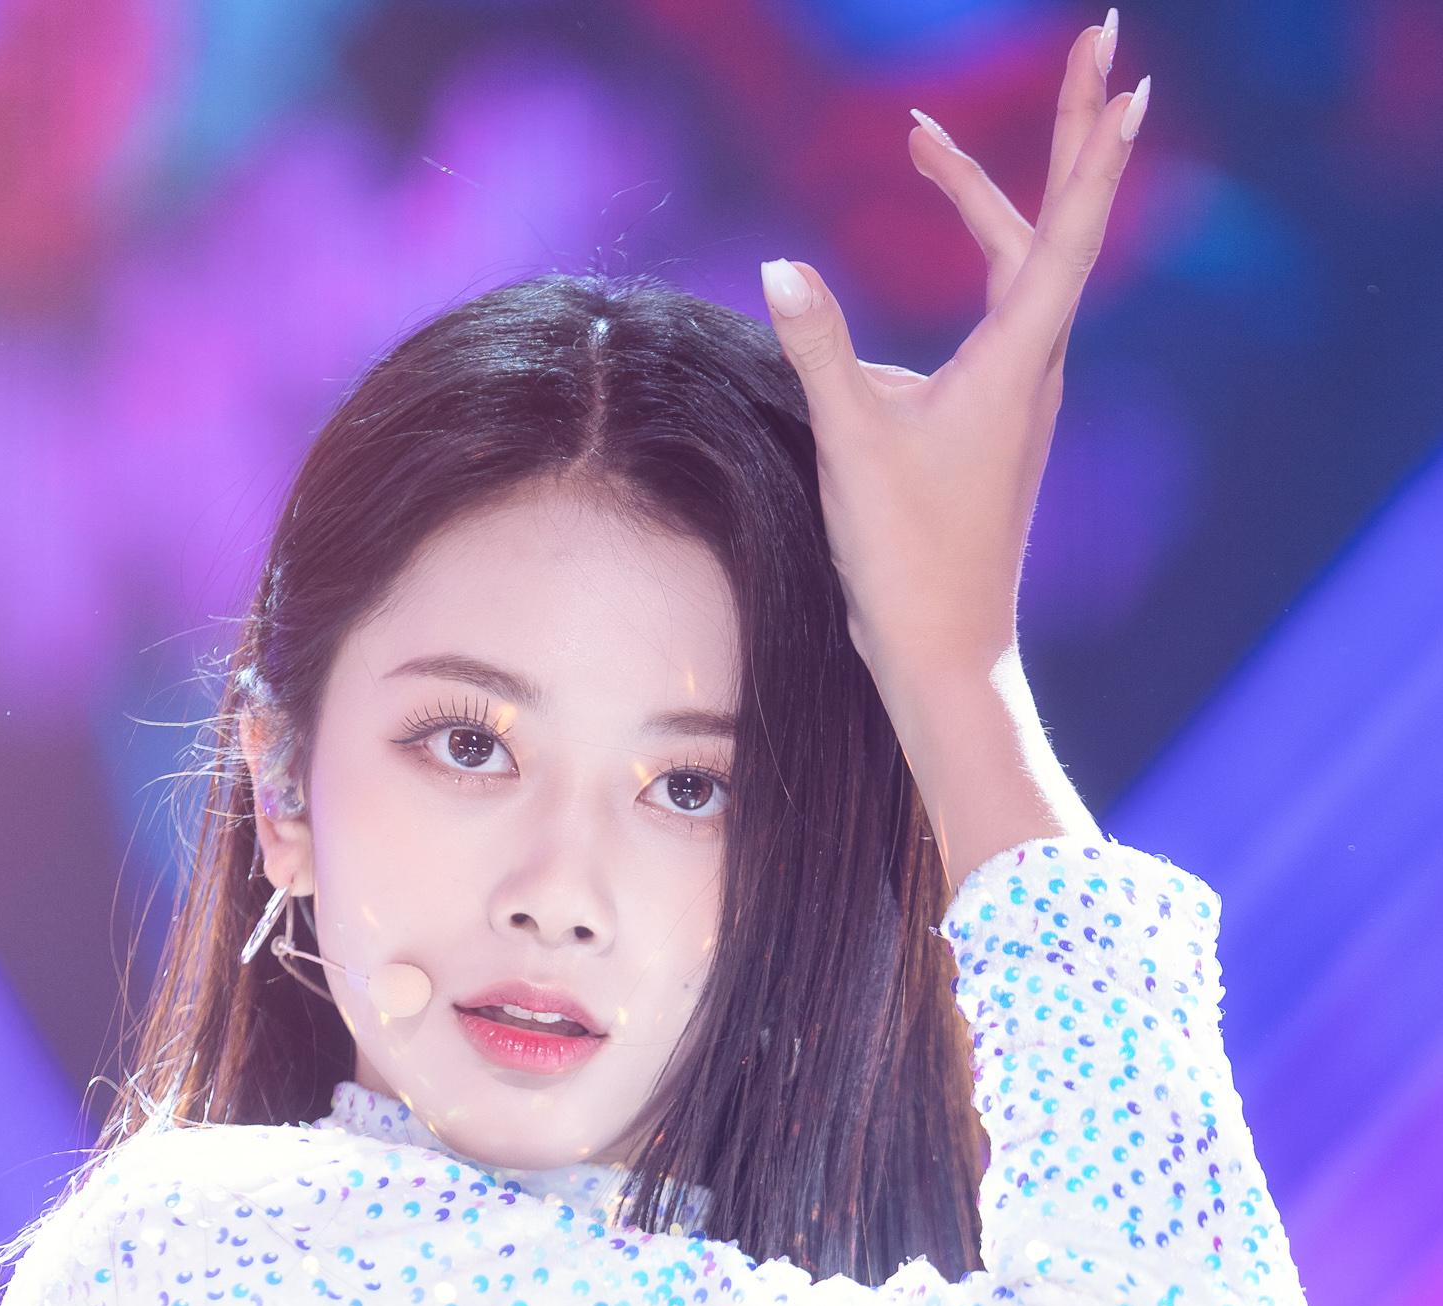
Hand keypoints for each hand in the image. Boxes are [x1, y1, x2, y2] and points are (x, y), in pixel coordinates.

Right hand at [761, 20, 1147, 881]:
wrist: (944, 652)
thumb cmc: (907, 559)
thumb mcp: (851, 445)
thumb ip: (818, 348)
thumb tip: (779, 266)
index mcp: (1017, 361)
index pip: (1064, 228)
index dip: (1091, 145)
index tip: (1118, 69)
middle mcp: (1034, 367)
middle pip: (1052, 224)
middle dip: (1064, 132)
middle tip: (1093, 39)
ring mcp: (1020, 394)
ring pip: (1018, 267)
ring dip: (987, 197)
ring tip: (927, 145)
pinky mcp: (996, 420)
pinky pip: (995, 311)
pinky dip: (972, 259)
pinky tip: (927, 264)